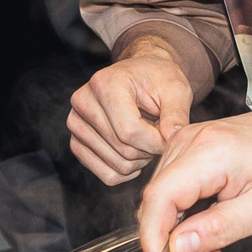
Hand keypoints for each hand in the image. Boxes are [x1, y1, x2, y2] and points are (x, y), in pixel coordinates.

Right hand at [68, 38, 194, 184]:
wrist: (141, 76)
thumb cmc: (159, 80)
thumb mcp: (176, 89)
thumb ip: (176, 114)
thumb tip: (171, 139)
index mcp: (105, 84)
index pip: (130, 131)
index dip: (156, 142)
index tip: (169, 136)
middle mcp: (83, 102)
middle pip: (123, 149)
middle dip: (149, 150)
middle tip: (160, 136)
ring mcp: (75, 123)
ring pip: (116, 165)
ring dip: (140, 160)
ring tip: (147, 138)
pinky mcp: (76, 142)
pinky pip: (106, 174)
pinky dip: (127, 171)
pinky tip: (137, 153)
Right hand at [135, 103, 251, 251]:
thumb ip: (218, 229)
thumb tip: (176, 248)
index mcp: (208, 152)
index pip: (159, 197)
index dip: (151, 235)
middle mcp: (189, 140)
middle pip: (156, 198)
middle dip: (171, 235)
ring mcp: (184, 140)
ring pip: (160, 194)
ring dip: (178, 224)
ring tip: (217, 232)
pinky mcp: (185, 146)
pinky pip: (169, 185)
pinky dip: (182, 209)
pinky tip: (209, 216)